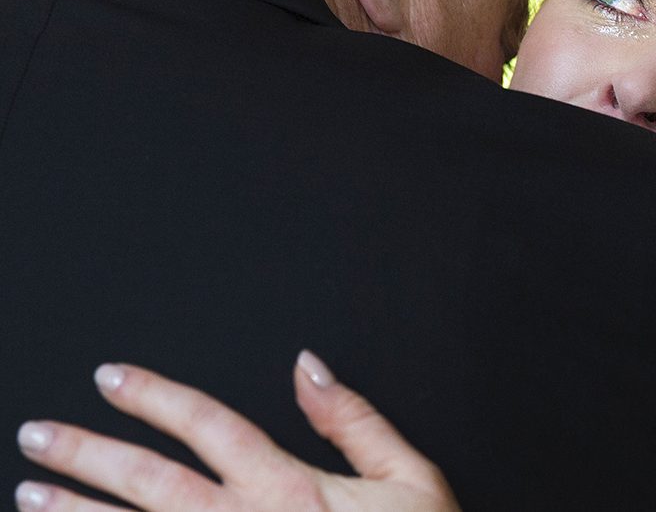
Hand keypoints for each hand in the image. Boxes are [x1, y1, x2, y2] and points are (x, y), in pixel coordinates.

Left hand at [15, 351, 460, 511]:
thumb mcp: (409, 476)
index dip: (156, 397)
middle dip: (88, 455)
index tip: (111, 378)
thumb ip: (355, 419)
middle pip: (151, 482)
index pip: (208, 425)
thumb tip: (310, 367)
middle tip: (37, 435)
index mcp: (289, 487)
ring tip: (27, 495)